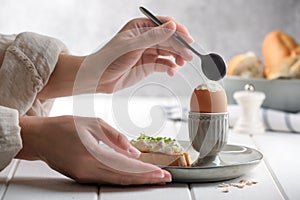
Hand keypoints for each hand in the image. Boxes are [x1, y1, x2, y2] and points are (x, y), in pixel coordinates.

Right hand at [16, 116, 171, 184]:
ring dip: (137, 181)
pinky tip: (133, 177)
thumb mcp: (92, 123)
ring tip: (153, 179)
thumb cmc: (63, 126)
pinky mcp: (82, 177)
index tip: (161, 173)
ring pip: (117, 182)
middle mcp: (89, 170)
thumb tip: (134, 152)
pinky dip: (123, 179)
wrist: (39, 137)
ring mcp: (85, 176)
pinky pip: (107, 180)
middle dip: (146, 179)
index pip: (127, 166)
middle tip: (164, 179)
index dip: (146, 171)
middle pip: (124, 178)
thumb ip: (115, 137)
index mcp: (92, 155)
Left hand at [38, 17, 192, 98]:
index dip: (177, 31)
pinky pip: (163, 64)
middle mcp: (145, 38)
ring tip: (181, 64)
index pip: (164, 25)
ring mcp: (147, 52)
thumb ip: (153, 37)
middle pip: (168, 39)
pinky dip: (170, 67)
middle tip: (189, 56)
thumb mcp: (132, 46)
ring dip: (176, 58)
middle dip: (179, 47)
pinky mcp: (148, 65)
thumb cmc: (109, 58)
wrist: (98, 78)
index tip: (187, 39)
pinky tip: (172, 71)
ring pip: (168, 52)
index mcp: (140, 27)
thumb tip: (172, 26)